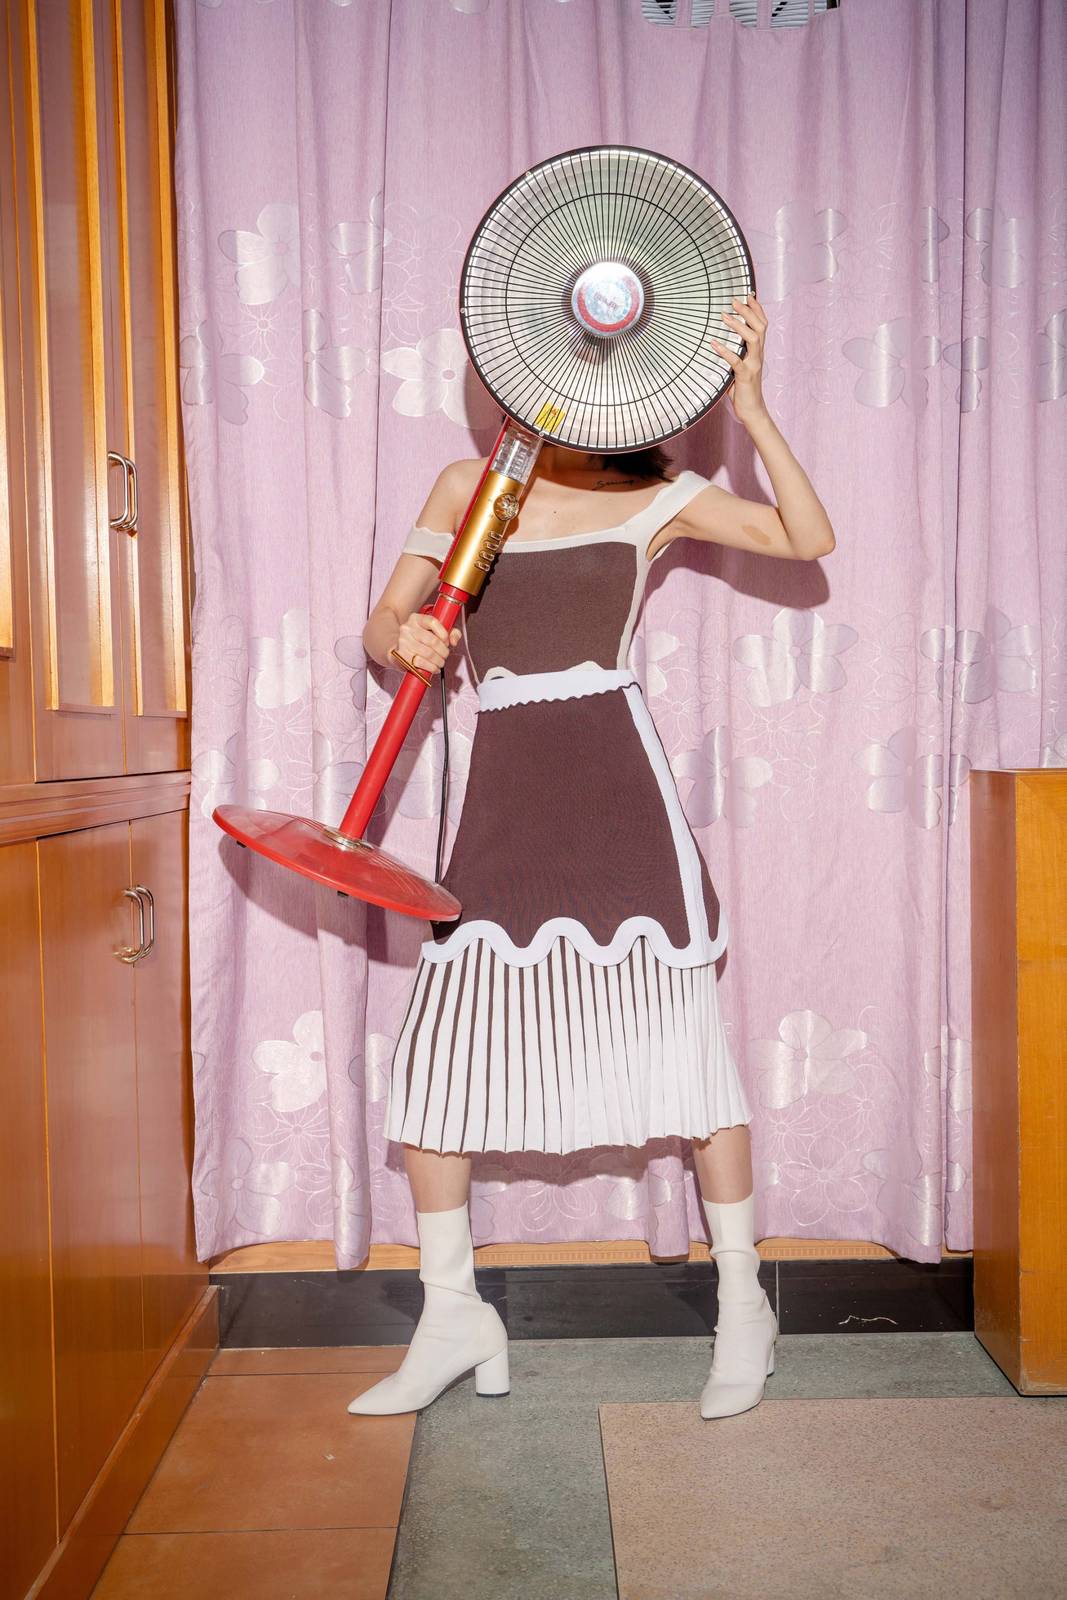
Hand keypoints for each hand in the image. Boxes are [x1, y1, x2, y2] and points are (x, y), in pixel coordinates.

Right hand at [395, 611, 460, 675]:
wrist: (398, 649)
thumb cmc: (420, 640)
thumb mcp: (435, 631)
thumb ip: (450, 632)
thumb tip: (454, 640)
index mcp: (416, 619)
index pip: (433, 622)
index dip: (444, 634)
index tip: (447, 641)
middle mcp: (407, 628)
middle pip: (432, 641)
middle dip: (443, 651)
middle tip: (445, 655)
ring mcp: (403, 641)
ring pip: (428, 653)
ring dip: (438, 661)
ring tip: (440, 663)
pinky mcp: (401, 655)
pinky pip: (420, 662)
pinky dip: (431, 668)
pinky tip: (434, 668)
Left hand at [711, 293, 768, 425]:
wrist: (752, 410)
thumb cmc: (743, 389)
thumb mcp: (738, 366)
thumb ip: (732, 353)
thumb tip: (715, 341)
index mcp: (758, 351)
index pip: (762, 324)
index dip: (757, 309)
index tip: (748, 295)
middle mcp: (758, 355)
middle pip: (760, 327)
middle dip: (748, 311)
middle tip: (734, 300)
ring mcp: (753, 365)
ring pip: (752, 339)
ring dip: (738, 326)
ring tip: (724, 316)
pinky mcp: (745, 376)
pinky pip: (736, 361)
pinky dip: (725, 351)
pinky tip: (714, 343)